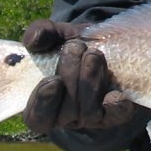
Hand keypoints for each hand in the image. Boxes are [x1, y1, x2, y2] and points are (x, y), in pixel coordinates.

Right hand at [21, 19, 135, 133]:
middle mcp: (67, 117)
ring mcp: (92, 117)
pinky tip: (116, 91)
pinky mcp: (115, 113)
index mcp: (43, 104)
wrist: (104, 44)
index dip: (43, 102)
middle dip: (71, 77)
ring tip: (93, 54)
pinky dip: (116, 104)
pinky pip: (116, 116)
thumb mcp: (55, 34)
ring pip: (89, 114)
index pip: (37, 118)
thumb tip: (34, 40)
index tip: (53, 80)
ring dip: (90, 83)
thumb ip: (40, 33)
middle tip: (75, 47)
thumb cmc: (71, 44)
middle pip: (66, 112)